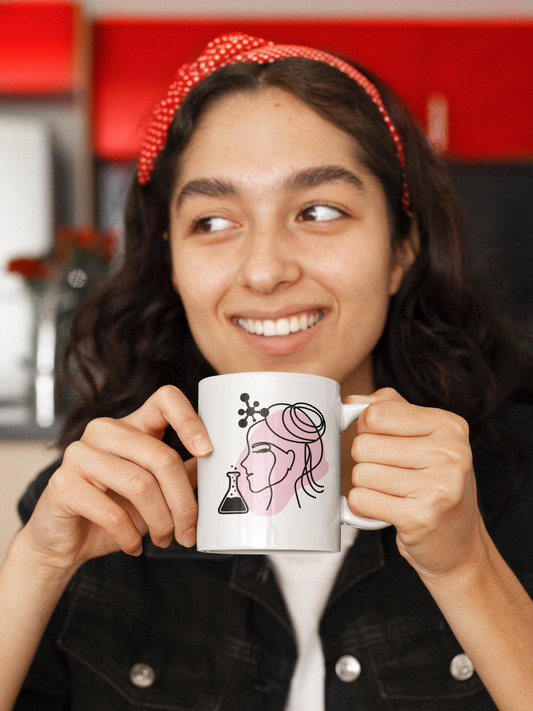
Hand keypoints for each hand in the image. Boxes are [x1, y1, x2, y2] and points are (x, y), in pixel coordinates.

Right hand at [20, 386, 211, 571]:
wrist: (63, 542)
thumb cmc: (113, 510)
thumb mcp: (156, 490)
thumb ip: (182, 473)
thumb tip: (219, 467)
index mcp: (131, 425)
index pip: (165, 400)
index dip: (191, 420)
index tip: (208, 452)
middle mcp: (104, 431)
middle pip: (161, 456)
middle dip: (183, 502)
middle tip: (189, 531)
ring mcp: (80, 454)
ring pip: (140, 484)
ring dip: (160, 522)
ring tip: (165, 540)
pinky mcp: (63, 484)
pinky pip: (111, 511)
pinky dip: (131, 536)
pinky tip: (134, 546)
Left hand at [347, 388, 483, 580]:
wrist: (459, 546)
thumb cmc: (434, 486)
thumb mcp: (423, 438)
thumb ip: (390, 410)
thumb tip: (352, 399)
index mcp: (449, 426)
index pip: (377, 413)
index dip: (367, 429)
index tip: (382, 442)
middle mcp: (450, 453)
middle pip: (363, 444)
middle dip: (366, 461)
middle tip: (389, 474)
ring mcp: (438, 487)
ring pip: (360, 473)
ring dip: (365, 486)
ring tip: (391, 494)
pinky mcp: (420, 518)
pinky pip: (361, 500)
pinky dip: (363, 507)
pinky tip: (385, 510)